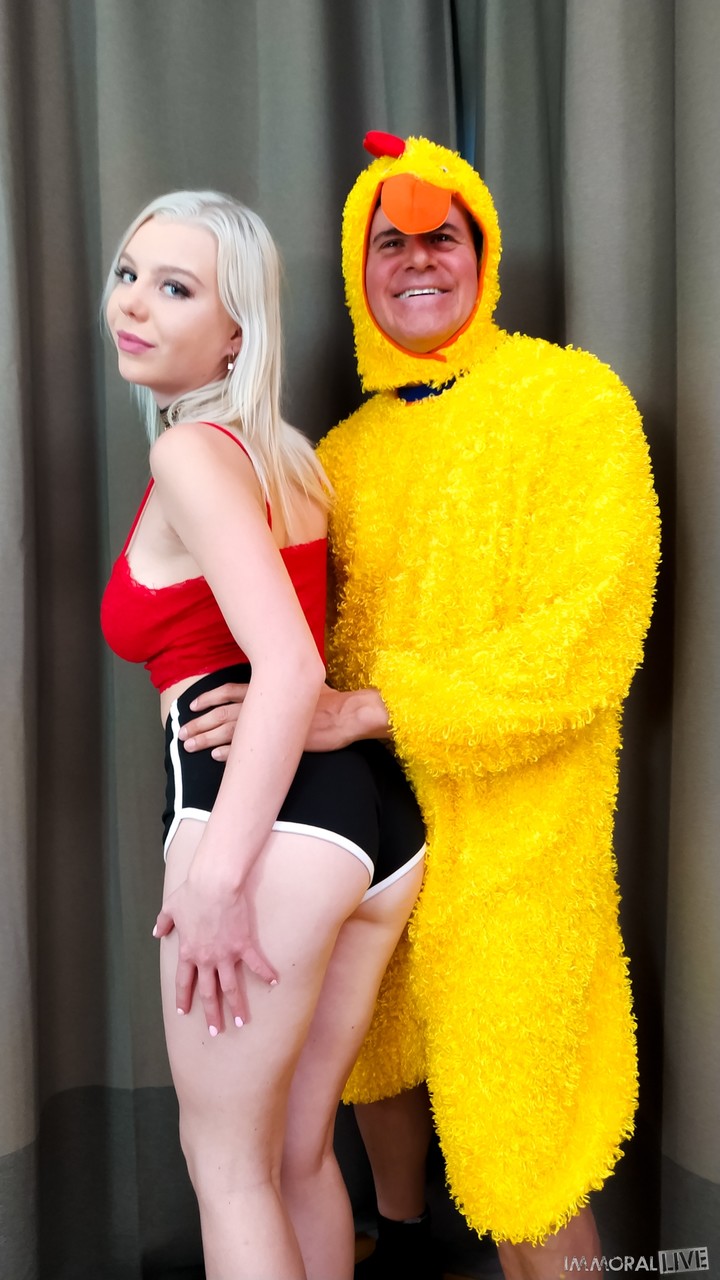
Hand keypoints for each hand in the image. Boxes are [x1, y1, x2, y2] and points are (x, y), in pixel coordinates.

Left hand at [154, 868, 276, 1033]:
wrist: (214, 884)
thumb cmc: (191, 893)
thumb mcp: (170, 907)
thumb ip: (163, 922)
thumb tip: (156, 931)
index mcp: (188, 952)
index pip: (184, 982)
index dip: (184, 998)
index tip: (184, 1012)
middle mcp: (206, 959)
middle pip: (209, 992)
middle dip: (211, 1014)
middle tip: (215, 1031)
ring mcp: (226, 954)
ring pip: (231, 987)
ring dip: (236, 1006)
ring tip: (240, 1022)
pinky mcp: (243, 945)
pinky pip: (256, 964)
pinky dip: (265, 974)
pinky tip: (275, 983)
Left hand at [181, 682, 390, 758]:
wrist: (345, 714)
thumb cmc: (327, 700)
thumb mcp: (297, 687)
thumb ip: (278, 689)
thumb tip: (267, 690)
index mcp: (266, 688)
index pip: (228, 691)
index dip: (208, 698)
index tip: (192, 706)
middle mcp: (263, 703)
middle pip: (221, 712)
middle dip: (199, 723)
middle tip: (181, 733)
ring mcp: (269, 723)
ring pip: (228, 730)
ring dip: (206, 738)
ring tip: (189, 746)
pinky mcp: (277, 742)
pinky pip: (247, 749)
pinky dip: (228, 752)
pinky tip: (215, 757)